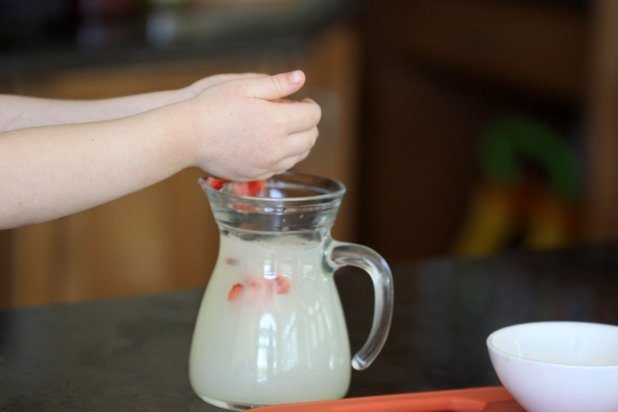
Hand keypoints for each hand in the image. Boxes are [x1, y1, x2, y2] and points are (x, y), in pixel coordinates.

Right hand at [183, 70, 320, 180]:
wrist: (188, 136)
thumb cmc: (213, 106)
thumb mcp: (244, 86)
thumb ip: (276, 83)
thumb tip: (300, 78)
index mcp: (277, 122)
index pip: (313, 116)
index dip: (311, 106)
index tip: (302, 101)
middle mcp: (277, 147)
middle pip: (310, 138)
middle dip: (308, 124)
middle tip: (295, 114)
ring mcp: (267, 164)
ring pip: (299, 156)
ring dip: (299, 142)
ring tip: (284, 129)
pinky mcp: (256, 175)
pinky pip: (281, 168)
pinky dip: (283, 156)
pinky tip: (271, 144)